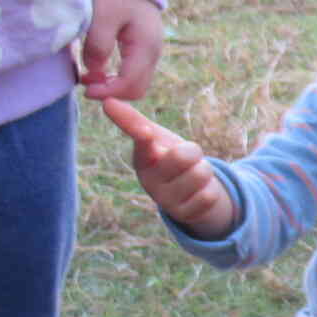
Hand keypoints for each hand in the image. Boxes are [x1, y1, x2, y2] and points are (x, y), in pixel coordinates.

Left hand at [79, 0, 164, 100]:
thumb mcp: (102, 16)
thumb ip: (98, 45)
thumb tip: (93, 72)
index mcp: (146, 47)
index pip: (130, 84)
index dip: (107, 92)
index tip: (85, 90)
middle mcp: (154, 54)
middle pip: (137, 89)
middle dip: (111, 93)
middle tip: (86, 85)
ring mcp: (151, 53)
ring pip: (136, 84)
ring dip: (113, 86)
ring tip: (89, 78)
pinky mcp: (145, 50)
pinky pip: (134, 74)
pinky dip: (116, 78)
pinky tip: (98, 70)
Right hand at [100, 97, 236, 237]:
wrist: (189, 189)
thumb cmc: (168, 156)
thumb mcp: (155, 138)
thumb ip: (134, 122)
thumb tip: (106, 101)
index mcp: (141, 158)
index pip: (142, 143)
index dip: (144, 135)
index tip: (145, 131)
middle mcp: (149, 181)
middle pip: (183, 155)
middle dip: (193, 153)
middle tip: (187, 159)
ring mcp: (165, 200)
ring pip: (200, 174)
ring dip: (204, 171)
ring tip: (193, 175)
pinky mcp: (183, 215)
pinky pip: (208, 195)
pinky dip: (210, 191)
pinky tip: (199, 193)